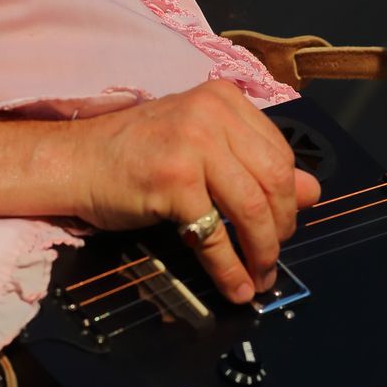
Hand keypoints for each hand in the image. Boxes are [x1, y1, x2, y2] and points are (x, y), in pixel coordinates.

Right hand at [72, 80, 320, 302]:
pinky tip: (235, 286)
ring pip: (251, 209)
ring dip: (260, 252)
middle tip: (273, 255)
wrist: (74, 162)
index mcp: (224, 99)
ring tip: (260, 275)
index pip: (279, 152)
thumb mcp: (201, 149)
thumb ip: (253, 164)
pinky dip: (229, 268)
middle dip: (281, 227)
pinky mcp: (174, 180)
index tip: (285, 225)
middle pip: (273, 180)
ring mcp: (192, 144)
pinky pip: (214, 235)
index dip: (288, 197)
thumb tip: (312, 192)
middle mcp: (212, 113)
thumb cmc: (133, 155)